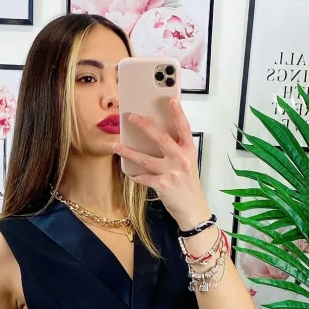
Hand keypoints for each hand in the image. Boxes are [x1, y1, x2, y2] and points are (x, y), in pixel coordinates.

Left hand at [113, 98, 210, 230]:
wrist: (192, 209)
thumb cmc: (188, 185)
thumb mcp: (187, 163)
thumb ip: (176, 149)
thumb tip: (155, 136)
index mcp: (188, 151)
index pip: (184, 128)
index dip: (178, 113)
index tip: (170, 100)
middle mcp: (180, 159)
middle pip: (160, 138)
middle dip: (145, 126)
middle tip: (132, 117)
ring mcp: (171, 172)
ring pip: (145, 158)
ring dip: (128, 151)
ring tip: (116, 146)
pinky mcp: (162, 185)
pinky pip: (143, 177)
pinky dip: (135, 175)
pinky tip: (129, 172)